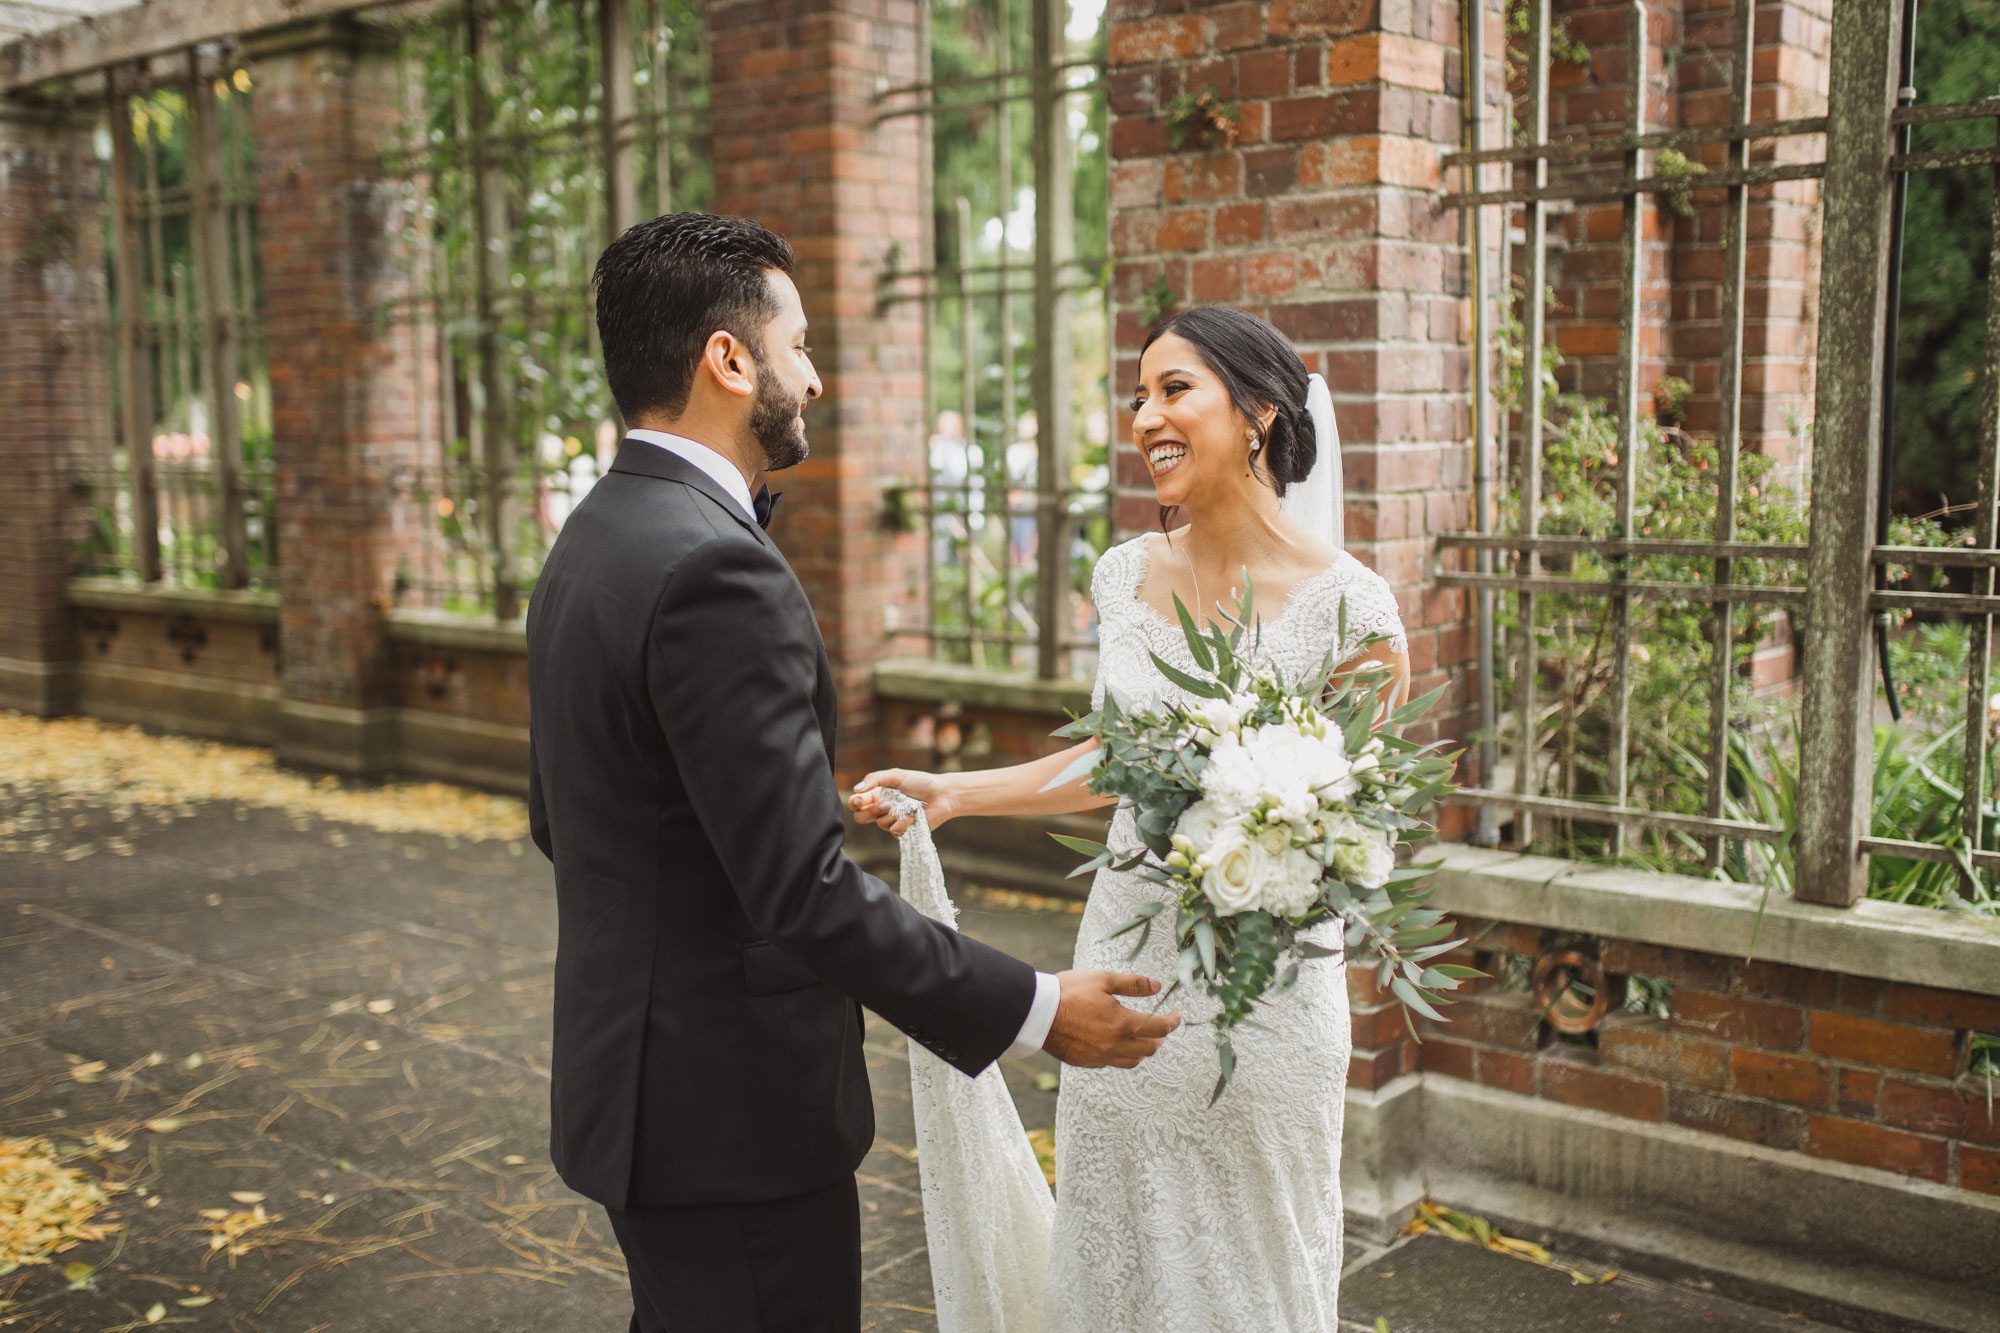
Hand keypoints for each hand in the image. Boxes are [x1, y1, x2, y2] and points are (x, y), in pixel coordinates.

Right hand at [850, 769, 955, 834]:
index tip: (861, 800)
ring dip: (893, 815)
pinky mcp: (902, 831)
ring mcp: (891, 821)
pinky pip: (894, 831)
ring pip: (880, 824)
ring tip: (907, 807)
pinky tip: (913, 816)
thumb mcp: (896, 775)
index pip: (856, 803)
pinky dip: (903, 823)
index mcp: (877, 794)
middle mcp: (881, 809)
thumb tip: (856, 789)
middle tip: (888, 804)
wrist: (942, 795)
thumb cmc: (920, 782)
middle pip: (861, 817)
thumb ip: (875, 779)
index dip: (855, 803)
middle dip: (872, 811)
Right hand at [1041, 970, 1181, 1068]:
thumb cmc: (1069, 991)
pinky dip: (1121, 1054)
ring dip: (1143, 1048)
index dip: (1173, 1021)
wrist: (1037, 1012)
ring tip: (1142, 1036)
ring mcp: (1100, 1057)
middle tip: (1160, 1024)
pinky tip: (1115, 1042)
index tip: (1177, 1014)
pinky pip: (1112, 1063)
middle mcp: (1114, 1045)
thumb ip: (1133, 984)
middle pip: (1150, 1048)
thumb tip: (1157, 986)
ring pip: (1133, 1060)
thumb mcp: (1103, 979)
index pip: (1159, 1028)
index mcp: (1122, 1024)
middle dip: (1160, 1036)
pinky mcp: (1086, 1062)